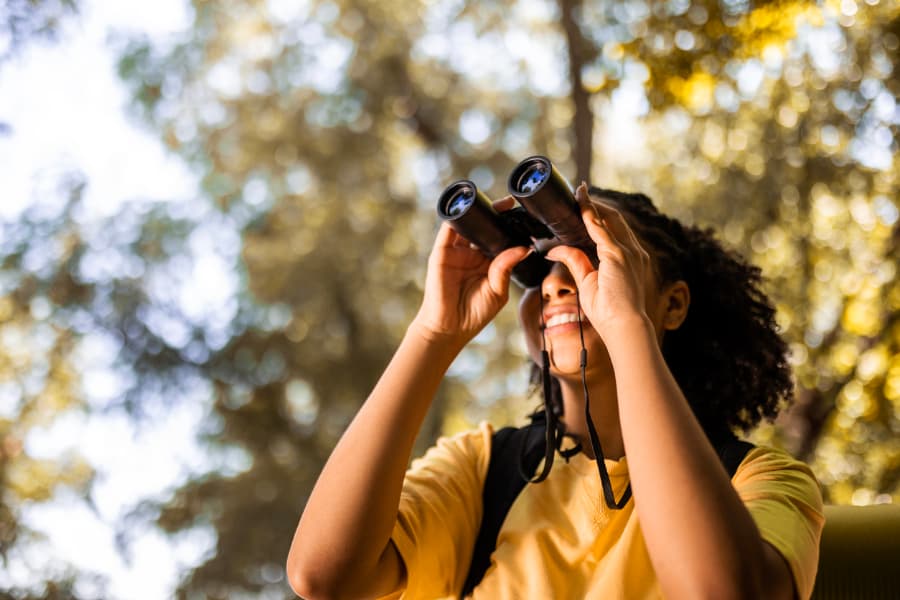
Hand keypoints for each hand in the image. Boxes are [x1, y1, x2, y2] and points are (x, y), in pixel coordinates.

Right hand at [411, 197, 530, 346]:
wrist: (449, 328)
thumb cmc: (474, 314)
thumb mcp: (498, 290)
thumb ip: (506, 267)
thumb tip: (524, 248)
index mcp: (488, 262)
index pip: (500, 238)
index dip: (510, 226)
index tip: (525, 215)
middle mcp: (472, 254)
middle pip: (484, 227)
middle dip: (496, 214)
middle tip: (510, 203)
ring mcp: (457, 251)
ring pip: (468, 224)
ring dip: (478, 211)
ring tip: (494, 204)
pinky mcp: (442, 252)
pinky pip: (449, 229)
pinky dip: (457, 216)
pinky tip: (467, 207)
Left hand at [544, 183, 652, 338]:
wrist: (624, 326)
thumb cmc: (609, 311)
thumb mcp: (587, 281)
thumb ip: (575, 261)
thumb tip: (554, 249)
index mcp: (628, 258)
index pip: (613, 229)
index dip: (599, 215)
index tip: (585, 205)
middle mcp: (632, 251)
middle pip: (614, 219)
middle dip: (596, 205)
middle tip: (579, 193)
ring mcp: (628, 251)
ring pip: (609, 219)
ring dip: (593, 205)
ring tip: (579, 194)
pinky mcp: (618, 255)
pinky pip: (601, 229)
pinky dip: (590, 214)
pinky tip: (580, 204)